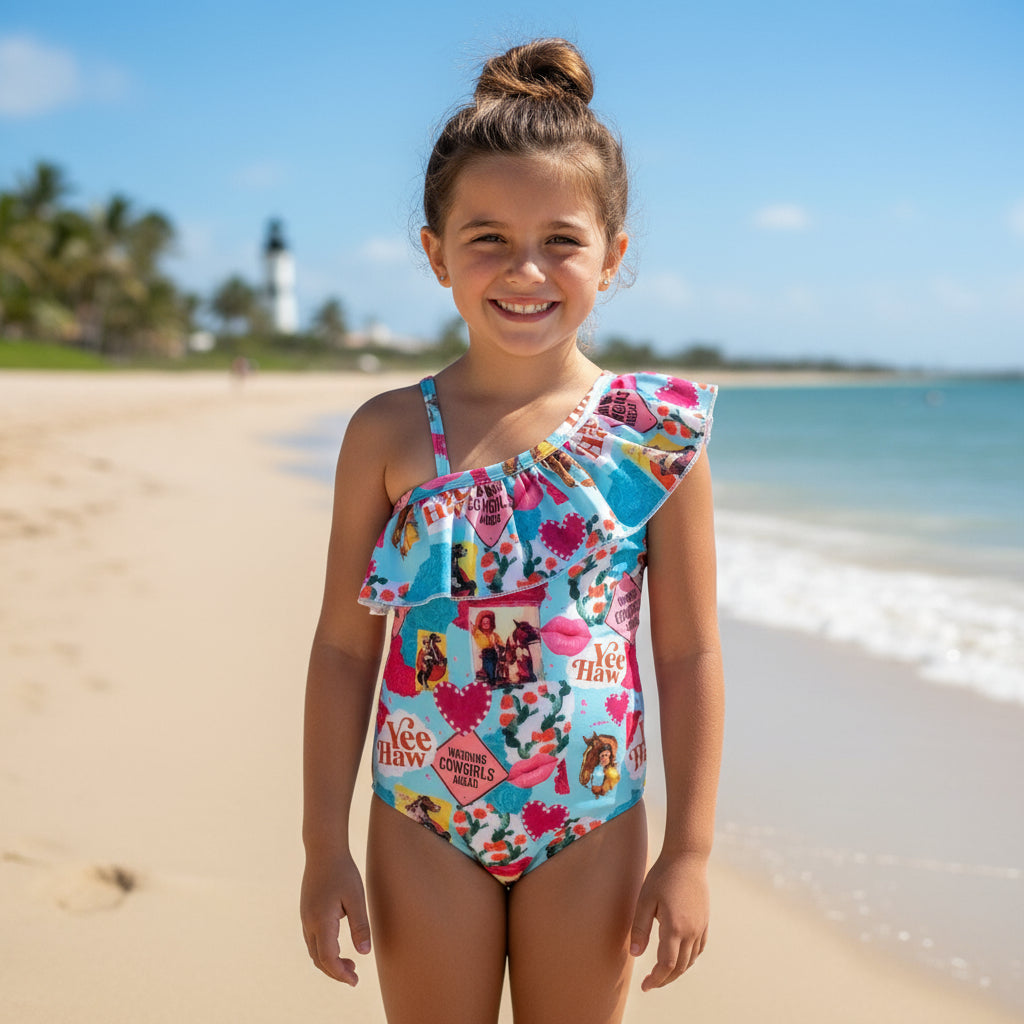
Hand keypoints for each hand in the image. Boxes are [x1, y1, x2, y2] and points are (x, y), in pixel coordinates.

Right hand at [300, 850, 371, 985]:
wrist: (323, 850)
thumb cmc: (343, 871)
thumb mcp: (356, 897)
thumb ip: (360, 926)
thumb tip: (364, 953)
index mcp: (322, 921)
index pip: (328, 958)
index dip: (341, 973)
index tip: (355, 981)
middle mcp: (309, 923)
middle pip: (319, 959)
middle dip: (335, 972)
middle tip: (354, 976)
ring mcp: (305, 918)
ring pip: (314, 951)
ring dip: (329, 962)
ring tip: (350, 964)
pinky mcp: (306, 912)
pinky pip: (312, 940)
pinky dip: (324, 951)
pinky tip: (338, 947)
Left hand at [629, 852, 709, 990]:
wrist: (687, 858)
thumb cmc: (662, 876)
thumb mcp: (645, 900)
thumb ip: (640, 928)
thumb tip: (635, 954)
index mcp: (674, 928)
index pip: (666, 965)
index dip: (656, 980)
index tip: (645, 986)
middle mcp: (691, 932)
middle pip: (680, 967)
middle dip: (665, 979)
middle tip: (650, 983)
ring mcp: (700, 927)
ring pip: (691, 960)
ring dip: (677, 971)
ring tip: (662, 973)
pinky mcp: (705, 921)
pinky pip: (700, 948)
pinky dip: (690, 959)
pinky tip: (681, 957)